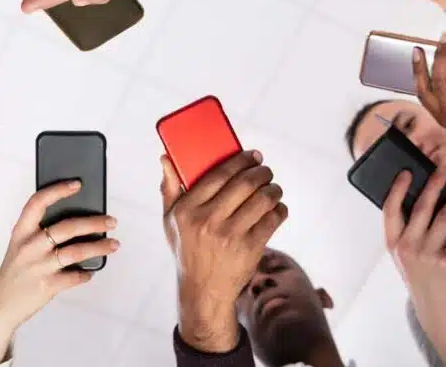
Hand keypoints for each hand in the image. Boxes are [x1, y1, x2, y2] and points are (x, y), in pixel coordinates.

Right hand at [0, 181, 118, 365]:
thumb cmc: (14, 273)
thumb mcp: (19, 247)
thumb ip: (39, 233)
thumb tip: (75, 221)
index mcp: (21, 232)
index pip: (38, 202)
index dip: (58, 190)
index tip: (77, 184)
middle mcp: (30, 246)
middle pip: (67, 227)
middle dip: (94, 223)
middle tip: (111, 221)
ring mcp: (39, 266)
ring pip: (76, 251)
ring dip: (99, 247)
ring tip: (114, 244)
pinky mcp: (47, 285)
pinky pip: (74, 277)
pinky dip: (85, 274)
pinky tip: (89, 272)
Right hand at [160, 151, 287, 352]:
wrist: (203, 290)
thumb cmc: (187, 249)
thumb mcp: (171, 220)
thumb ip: (169, 188)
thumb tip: (165, 158)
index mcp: (187, 209)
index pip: (219, 174)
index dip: (240, 160)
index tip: (252, 155)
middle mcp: (207, 221)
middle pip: (244, 183)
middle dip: (262, 172)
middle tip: (266, 171)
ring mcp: (229, 235)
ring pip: (262, 199)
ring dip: (274, 190)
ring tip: (273, 189)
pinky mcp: (249, 249)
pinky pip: (272, 220)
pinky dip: (279, 210)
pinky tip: (277, 209)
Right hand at [385, 169, 445, 350]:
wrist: (438, 314)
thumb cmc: (422, 280)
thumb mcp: (406, 258)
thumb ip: (410, 234)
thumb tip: (424, 204)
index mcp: (394, 243)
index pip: (391, 210)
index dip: (398, 189)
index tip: (406, 172)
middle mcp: (407, 246)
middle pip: (422, 208)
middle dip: (434, 184)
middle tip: (444, 169)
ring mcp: (428, 254)